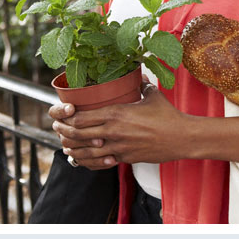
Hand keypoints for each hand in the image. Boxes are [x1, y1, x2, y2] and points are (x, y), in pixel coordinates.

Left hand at [50, 83, 182, 168]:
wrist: (181, 137)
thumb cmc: (167, 115)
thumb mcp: (152, 96)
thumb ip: (141, 85)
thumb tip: (140, 76)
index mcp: (116, 114)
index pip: (81, 118)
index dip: (66, 119)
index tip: (61, 116)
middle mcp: (113, 132)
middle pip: (78, 135)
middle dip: (64, 132)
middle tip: (57, 129)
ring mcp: (118, 148)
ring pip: (86, 152)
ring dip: (72, 150)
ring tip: (66, 146)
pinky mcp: (125, 159)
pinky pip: (100, 163)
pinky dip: (88, 162)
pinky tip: (82, 160)